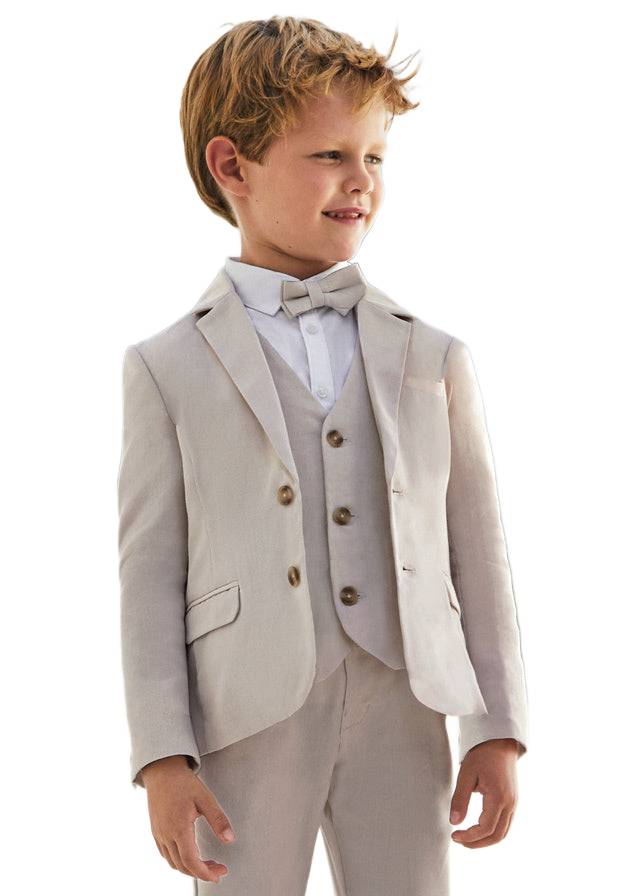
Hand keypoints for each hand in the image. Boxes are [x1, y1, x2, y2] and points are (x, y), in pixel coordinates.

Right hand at [141, 755, 235, 882]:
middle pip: (182, 866)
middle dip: (201, 872)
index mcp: (179, 828)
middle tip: (217, 869)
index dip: (205, 873)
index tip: (218, 874)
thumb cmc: (181, 782)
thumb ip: (218, 819)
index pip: (191, 861)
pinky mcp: (156, 831)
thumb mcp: (205, 798)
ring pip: (173, 862)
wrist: (162, 770)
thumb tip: (229, 838)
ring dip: (190, 868)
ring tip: (206, 864)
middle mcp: (166, 834)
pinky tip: (189, 854)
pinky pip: (165, 854)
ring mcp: (159, 834)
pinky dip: (179, 861)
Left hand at [449, 738, 520, 847]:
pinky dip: (492, 832)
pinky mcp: (513, 802)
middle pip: (497, 836)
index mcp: (499, 797)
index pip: (485, 828)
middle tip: (459, 840)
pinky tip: (478, 829)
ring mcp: (514, 804)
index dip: (469, 836)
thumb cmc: (482, 755)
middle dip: (477, 843)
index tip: (454, 834)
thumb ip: (460, 799)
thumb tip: (454, 822)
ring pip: (503, 833)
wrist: (501, 742)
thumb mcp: (466, 774)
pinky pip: (505, 825)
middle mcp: (510, 804)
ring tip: (467, 838)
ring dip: (485, 840)